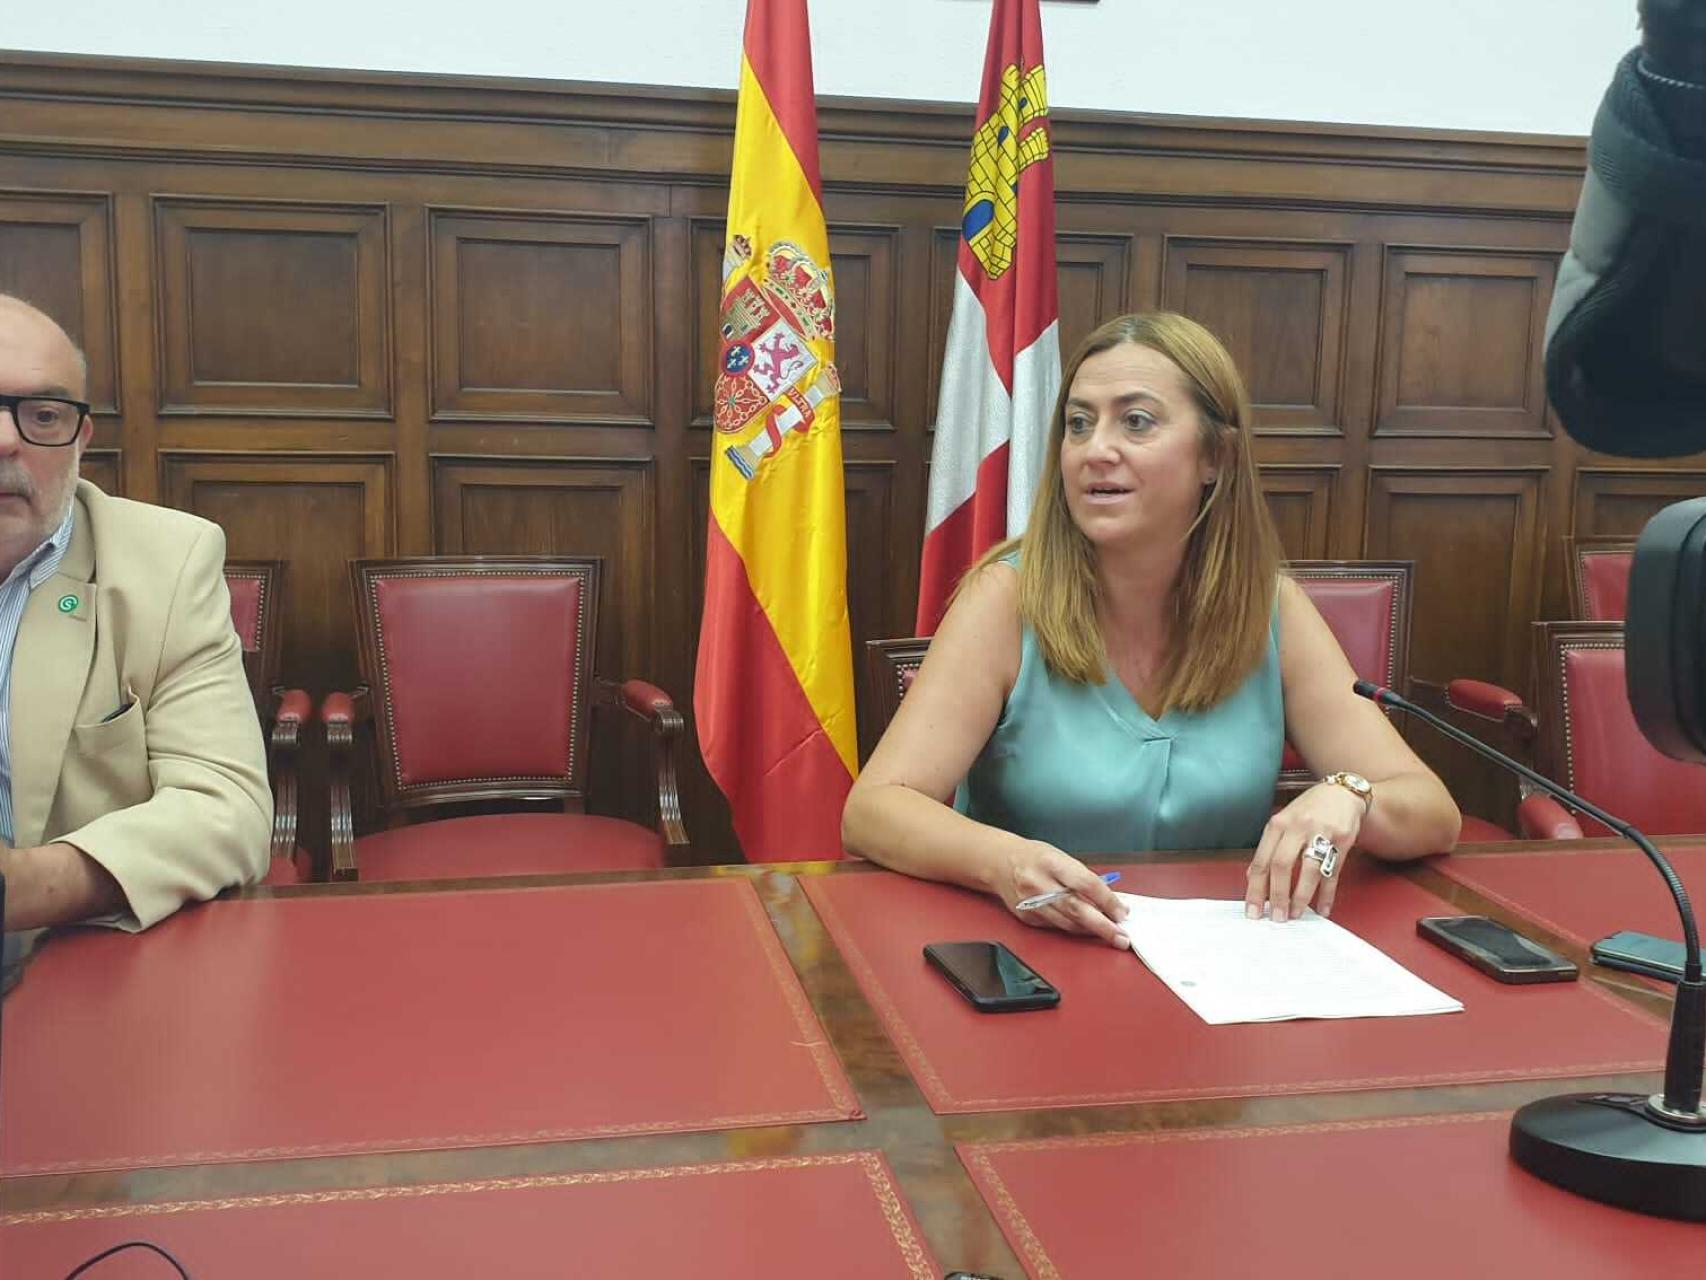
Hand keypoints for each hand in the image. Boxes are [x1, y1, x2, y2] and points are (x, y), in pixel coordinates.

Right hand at [997, 839, 1129, 947]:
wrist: (999, 863)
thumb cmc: (1034, 857)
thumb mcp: (1060, 857)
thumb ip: (1083, 878)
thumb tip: (1108, 901)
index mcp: (1051, 863)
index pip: (1086, 884)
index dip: (1107, 900)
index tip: (1122, 912)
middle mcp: (1039, 884)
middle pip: (1077, 909)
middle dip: (1103, 926)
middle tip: (1122, 937)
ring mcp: (1031, 903)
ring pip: (1068, 923)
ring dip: (1091, 931)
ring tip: (1110, 935)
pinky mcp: (1028, 917)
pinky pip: (1056, 927)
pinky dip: (1074, 928)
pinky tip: (1086, 929)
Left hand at [1245, 784, 1365, 922]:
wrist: (1342, 792)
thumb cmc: (1309, 810)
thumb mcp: (1283, 822)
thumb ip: (1269, 847)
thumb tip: (1252, 877)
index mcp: (1277, 824)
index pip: (1261, 861)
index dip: (1255, 889)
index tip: (1253, 909)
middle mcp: (1297, 827)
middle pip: (1281, 866)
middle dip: (1277, 896)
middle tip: (1276, 917)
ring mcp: (1321, 833)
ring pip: (1308, 871)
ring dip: (1301, 897)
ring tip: (1296, 914)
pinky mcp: (1343, 841)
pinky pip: (1332, 873)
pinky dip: (1327, 894)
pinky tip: (1323, 909)